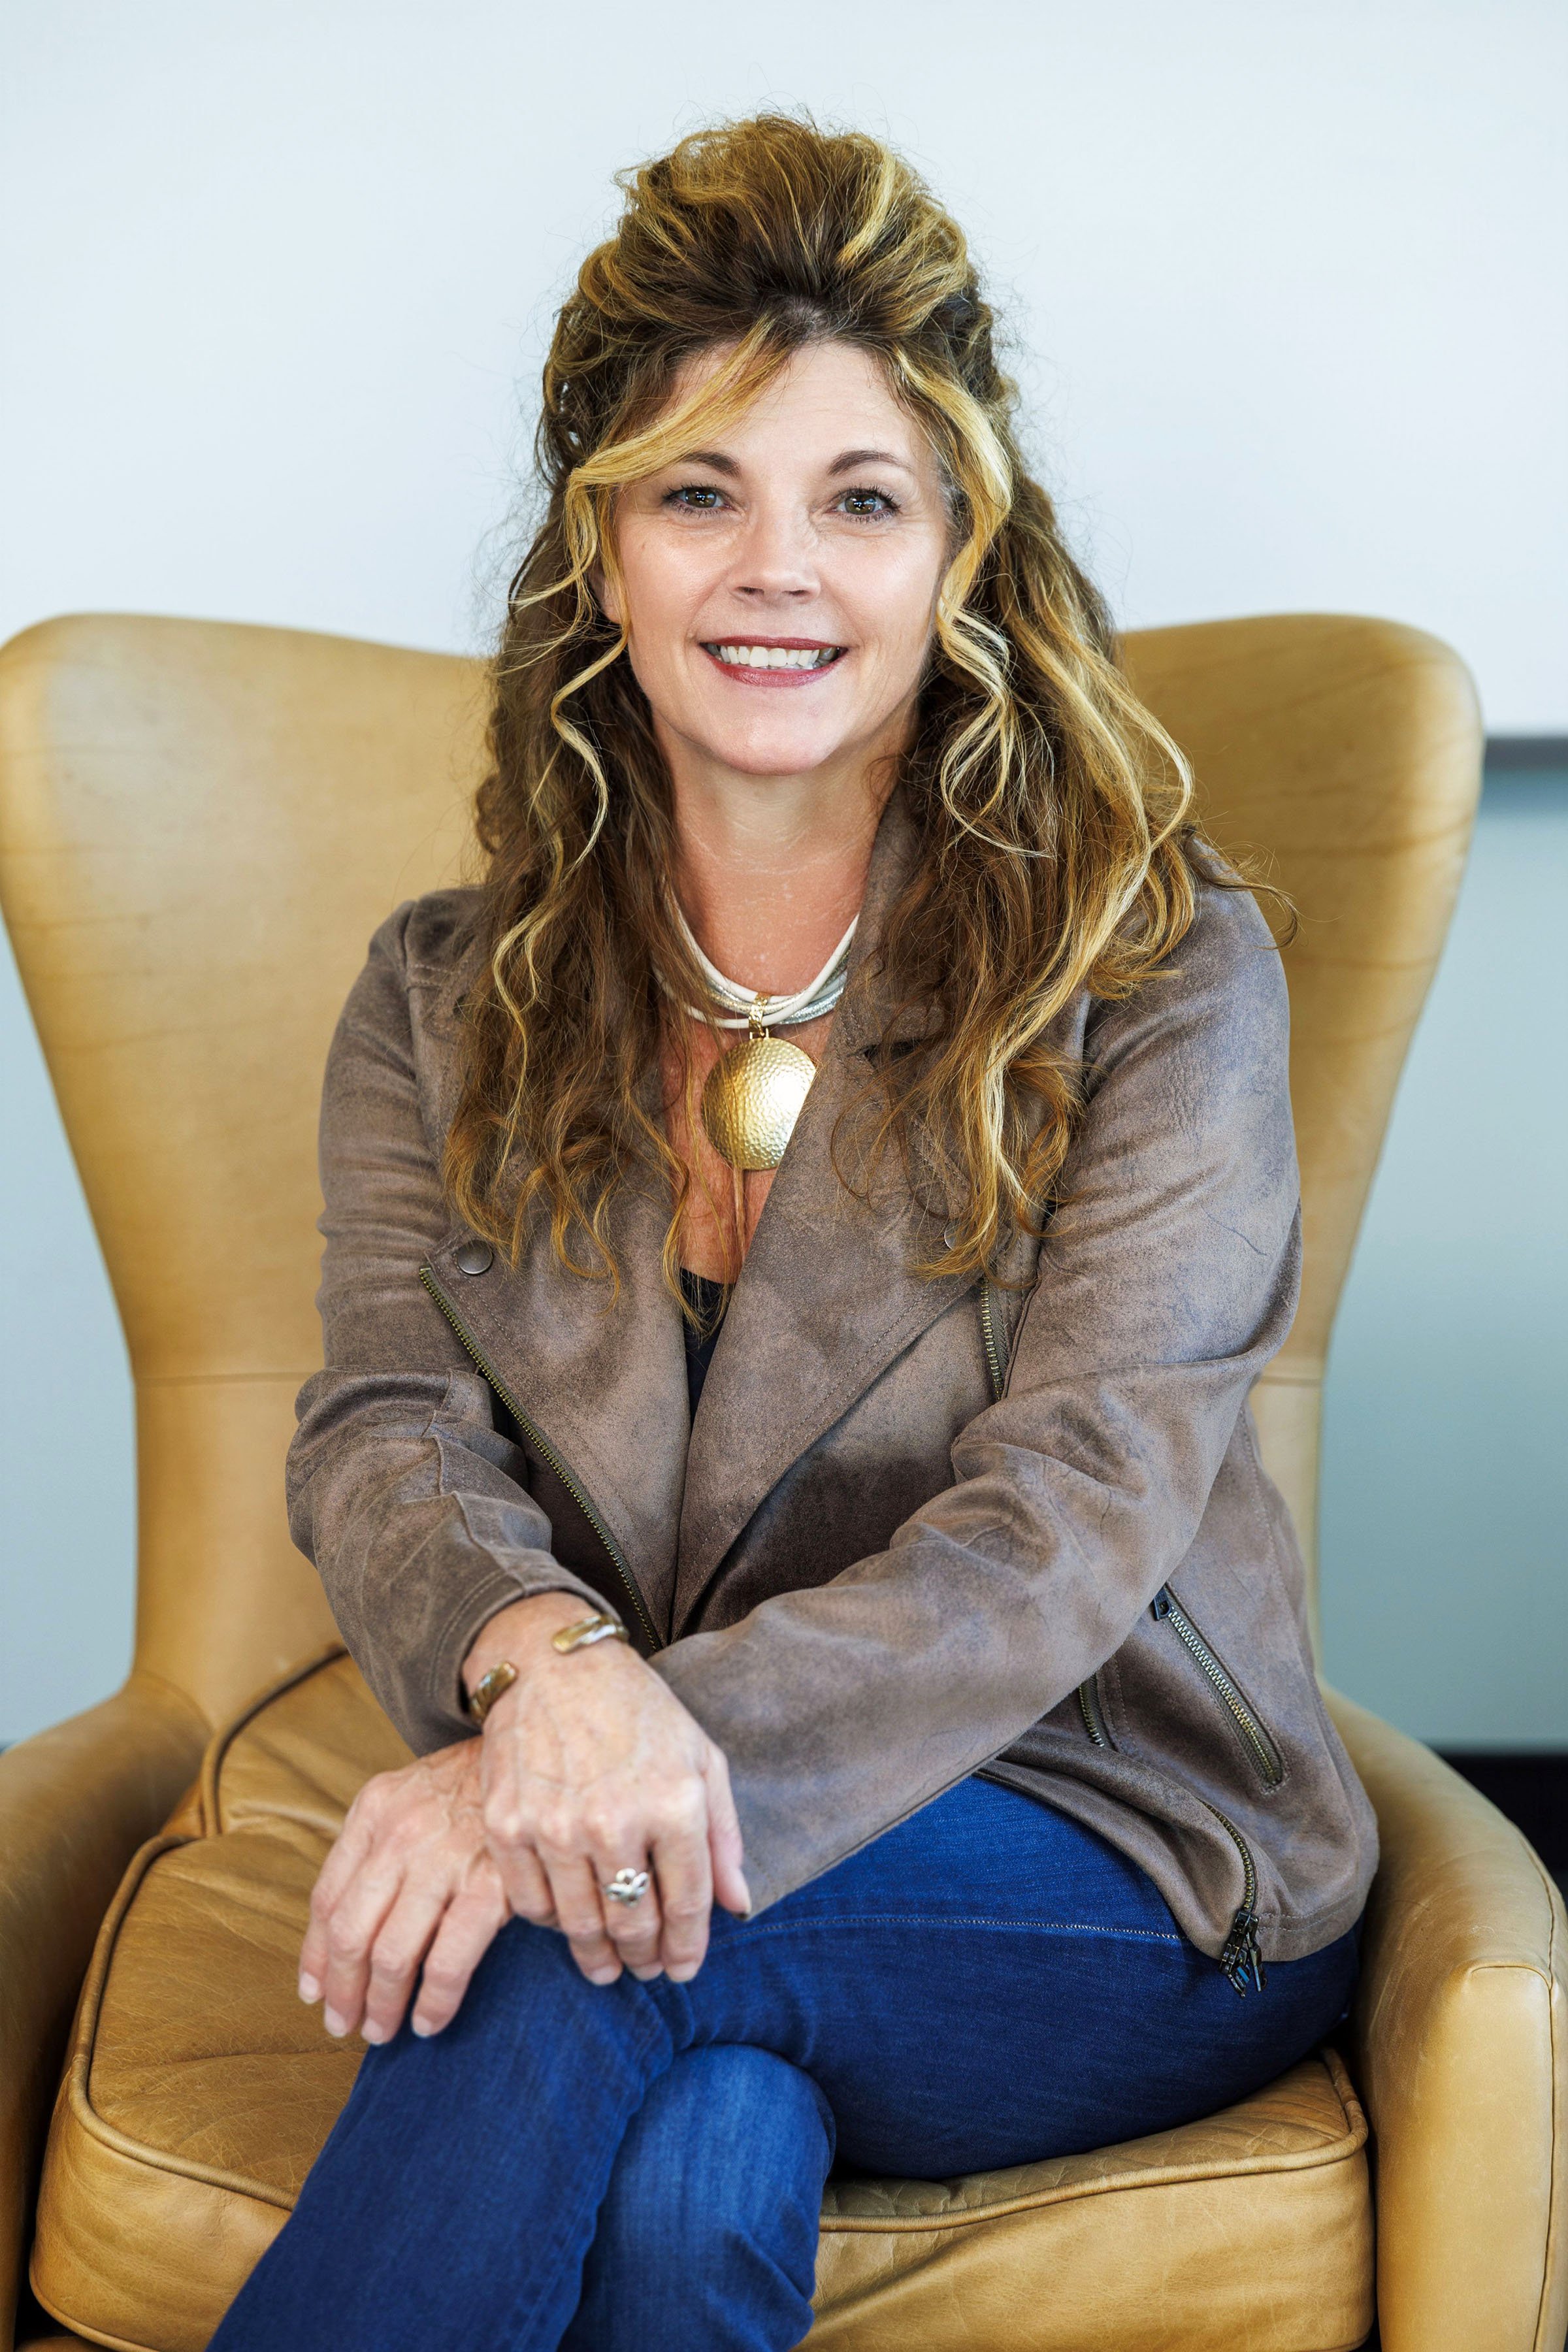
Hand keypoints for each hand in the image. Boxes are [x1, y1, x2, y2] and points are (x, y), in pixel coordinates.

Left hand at [298, 1739, 507, 2042]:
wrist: (538, 1750)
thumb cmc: (474, 1783)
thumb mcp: (409, 1793)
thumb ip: (375, 1845)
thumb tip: (339, 1926)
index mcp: (374, 1811)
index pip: (327, 1898)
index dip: (315, 1956)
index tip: (314, 1992)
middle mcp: (401, 1834)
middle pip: (351, 1932)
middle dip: (342, 1990)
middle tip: (342, 2024)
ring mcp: (444, 1861)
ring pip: (391, 1954)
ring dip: (381, 2005)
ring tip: (380, 2030)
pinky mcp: (491, 1886)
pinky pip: (447, 1962)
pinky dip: (433, 2002)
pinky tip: (428, 2021)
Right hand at [469, 1593, 750, 1989]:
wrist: (555, 1666)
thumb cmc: (638, 1711)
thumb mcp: (701, 1758)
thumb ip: (723, 1837)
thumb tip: (738, 1906)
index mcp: (675, 1803)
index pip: (687, 1905)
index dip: (687, 1948)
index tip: (683, 1968)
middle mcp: (617, 1820)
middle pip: (633, 1923)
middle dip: (644, 1958)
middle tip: (644, 1969)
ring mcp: (557, 1826)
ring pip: (580, 1925)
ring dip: (596, 1955)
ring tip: (605, 1966)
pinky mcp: (509, 1825)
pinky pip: (531, 1903)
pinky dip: (550, 1922)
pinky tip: (565, 1919)